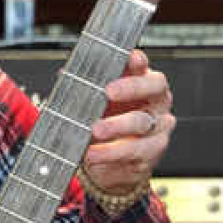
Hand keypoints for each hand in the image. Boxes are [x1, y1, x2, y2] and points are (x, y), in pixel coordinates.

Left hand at [81, 49, 174, 196]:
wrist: (111, 165)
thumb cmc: (106, 126)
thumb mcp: (96, 105)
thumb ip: (87, 88)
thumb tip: (65, 74)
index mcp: (144, 84)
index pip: (145, 68)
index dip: (137, 61)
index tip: (128, 57)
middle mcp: (156, 104)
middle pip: (153, 88)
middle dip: (130, 88)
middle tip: (108, 92)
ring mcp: (157, 128)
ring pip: (141, 123)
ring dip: (116, 126)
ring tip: (95, 130)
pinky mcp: (152, 153)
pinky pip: (133, 152)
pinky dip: (109, 154)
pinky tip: (93, 154)